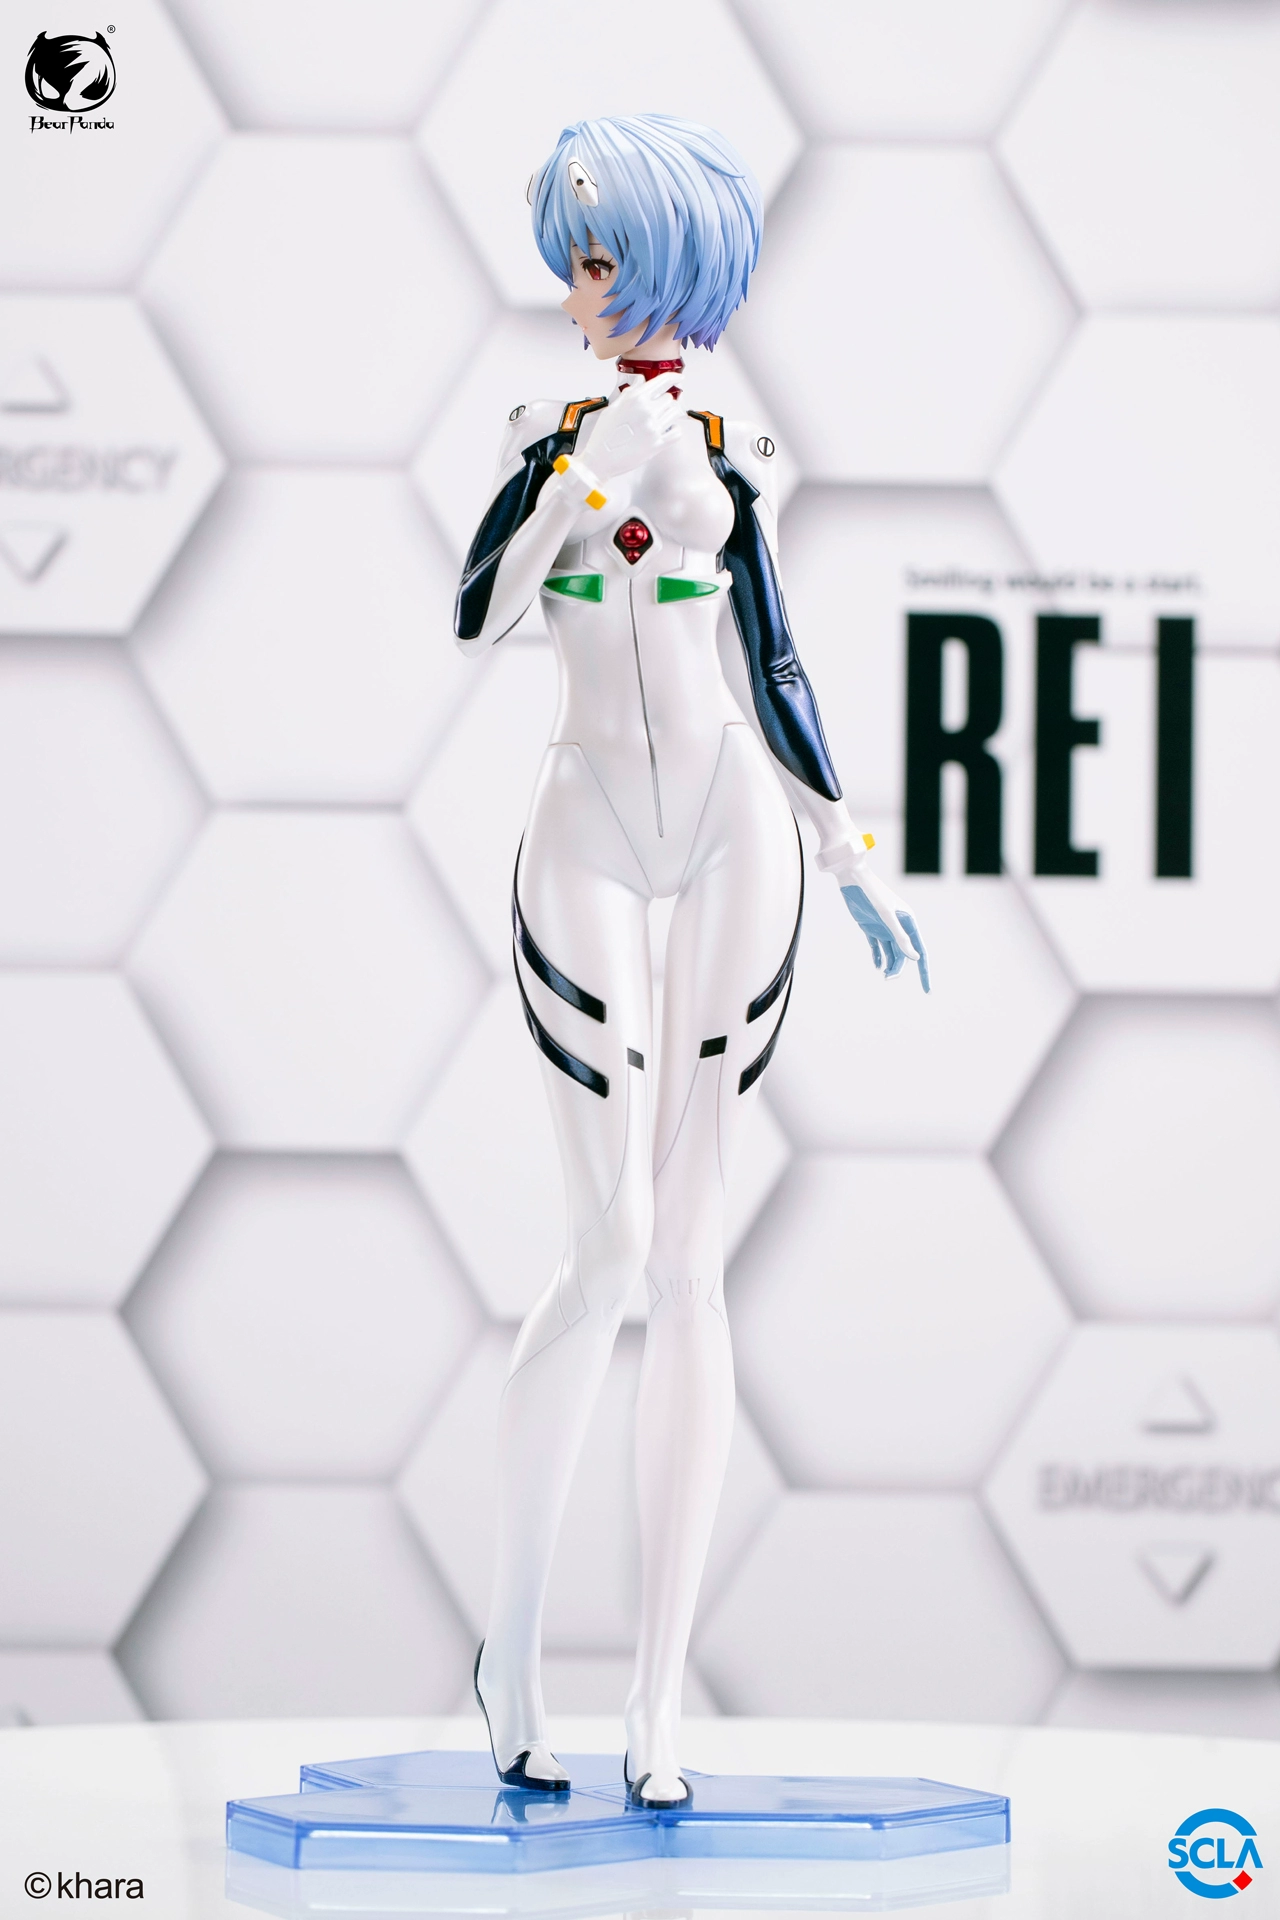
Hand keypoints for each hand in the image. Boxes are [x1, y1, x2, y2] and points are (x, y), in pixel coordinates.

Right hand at [583, 380, 682, 481]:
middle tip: (657, 409)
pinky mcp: (657, 444)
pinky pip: (677, 432)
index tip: (679, 378)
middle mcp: (647, 411)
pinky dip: (674, 430)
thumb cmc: (603, 436)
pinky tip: (666, 430)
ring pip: (675, 413)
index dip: (673, 377)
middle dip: (664, 401)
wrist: (600, 460)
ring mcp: (653, 428)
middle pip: (669, 398)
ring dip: (670, 414)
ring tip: (661, 419)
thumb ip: (629, 393)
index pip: (662, 382)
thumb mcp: (612, 408)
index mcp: (635, 399)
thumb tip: (640, 383)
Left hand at [837, 861, 928, 992]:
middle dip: (898, 969)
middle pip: (904, 955)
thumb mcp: (886, 917)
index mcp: (908, 922)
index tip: (927, 989)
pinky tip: (877, 965)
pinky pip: (877, 946)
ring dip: (889, 965)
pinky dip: (878, 957)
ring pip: (891, 952)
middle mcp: (899, 926)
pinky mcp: (870, 927)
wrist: (852, 879)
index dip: (924, 970)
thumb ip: (900, 937)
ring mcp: (884, 927)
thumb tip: (915, 958)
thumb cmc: (871, 895)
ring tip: (883, 975)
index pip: (920, 950)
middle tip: (887, 979)